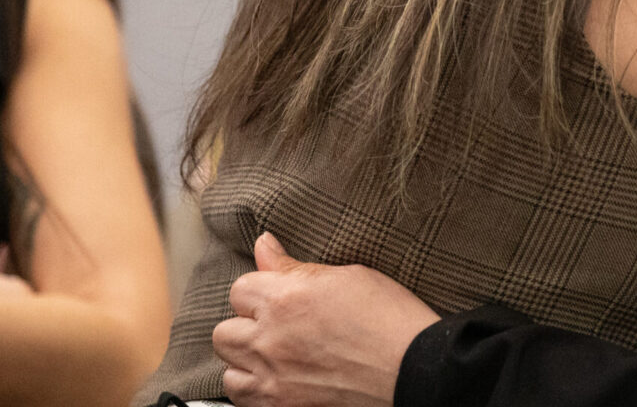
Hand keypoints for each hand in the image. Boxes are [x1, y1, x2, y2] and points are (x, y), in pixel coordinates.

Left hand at [216, 233, 436, 406]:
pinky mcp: (281, 404)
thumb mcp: (347, 276)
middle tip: (276, 324)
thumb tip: (265, 245)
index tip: (279, 293)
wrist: (412, 366)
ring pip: (228, 365)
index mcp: (285, 298)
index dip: (261, 289)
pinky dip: (251, 387)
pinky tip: (274, 377)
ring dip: (245, 358)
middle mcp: (270, 338)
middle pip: (225, 330)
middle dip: (247, 324)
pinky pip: (240, 396)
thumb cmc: (389, 318)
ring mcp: (272, 376)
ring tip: (272, 353)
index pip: (240, 288)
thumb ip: (296, 266)